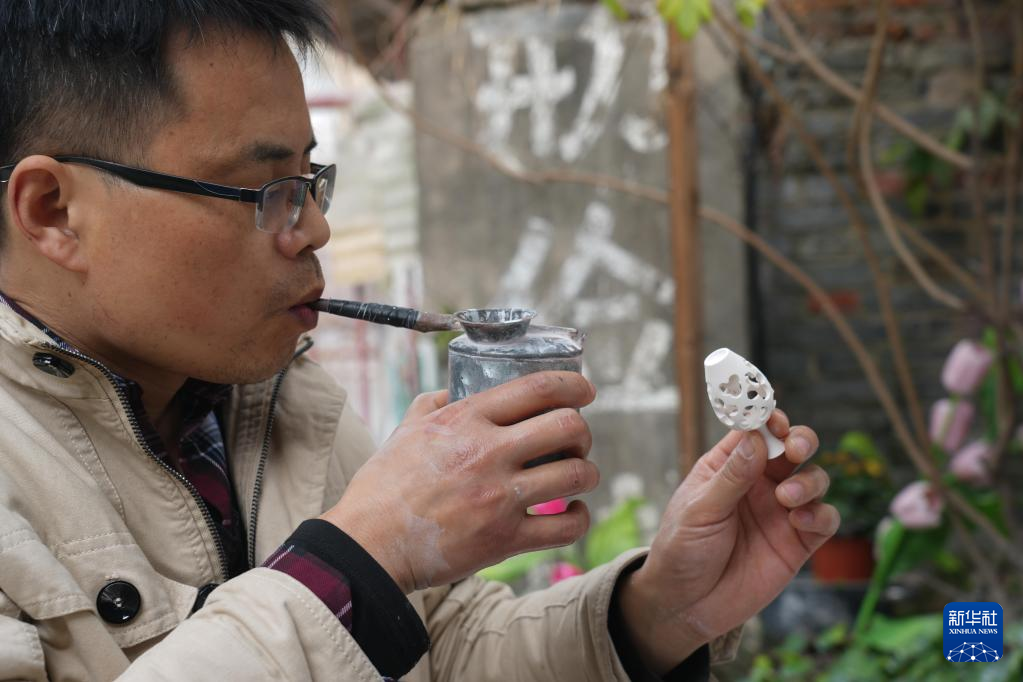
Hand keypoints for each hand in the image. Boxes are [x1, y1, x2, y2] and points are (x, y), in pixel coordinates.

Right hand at [320, 371, 599, 593]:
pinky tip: (571, 512)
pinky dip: (578, 517)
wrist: (368, 544)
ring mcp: (500, 498)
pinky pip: (565, 526)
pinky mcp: (505, 539)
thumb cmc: (383, 486)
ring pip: (576, 474)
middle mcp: (489, 453)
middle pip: (569, 426)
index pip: (538, 388)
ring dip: (586, 473)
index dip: (574, 385)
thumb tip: (457, 388)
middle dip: (581, 431)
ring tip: (577, 475)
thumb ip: (435, 403)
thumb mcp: (406, 429)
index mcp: (467, 419)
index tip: (585, 391)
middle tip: (575, 440)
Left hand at [618, 411, 838, 673]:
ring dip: (808, 480)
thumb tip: (755, 437)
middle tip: (795, 448)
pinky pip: (824, 519)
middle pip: (792, 447)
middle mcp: (759, 482)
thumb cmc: (682, 550)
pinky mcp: (798, 541)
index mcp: (728, 465)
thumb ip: (731, 477)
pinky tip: (801, 521)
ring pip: (814, 478)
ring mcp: (781, 510)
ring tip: (787, 498)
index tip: (774, 418)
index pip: (754, 430)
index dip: (767, 418)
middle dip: (800, 440)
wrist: (686, 604)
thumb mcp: (699, 510)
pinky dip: (821, 515)